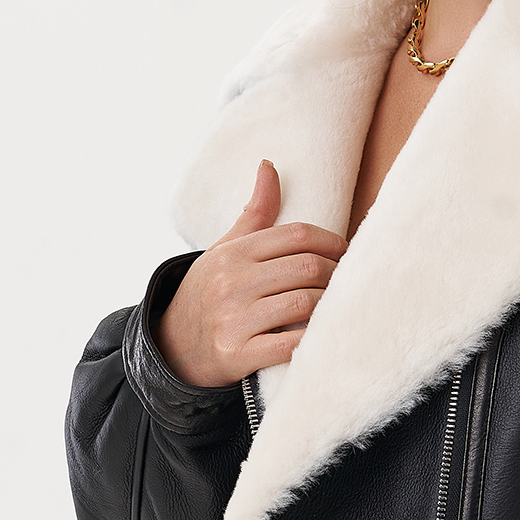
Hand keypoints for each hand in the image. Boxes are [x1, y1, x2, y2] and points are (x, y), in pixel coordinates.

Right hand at [154, 160, 346, 387]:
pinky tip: (321, 334)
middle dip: (335, 274)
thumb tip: (269, 166)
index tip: (346, 252)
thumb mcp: (225, 249)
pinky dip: (313, 339)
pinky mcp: (238, 354)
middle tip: (347, 281)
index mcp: (233, 253)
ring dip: (329, 305)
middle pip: (306, 268)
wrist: (172, 346)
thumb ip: (254, 212)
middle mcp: (231, 283)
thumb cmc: (209, 292)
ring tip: (337, 305)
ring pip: (304, 304)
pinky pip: (291, 345)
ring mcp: (234, 320)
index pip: (296, 236)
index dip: (332, 242)